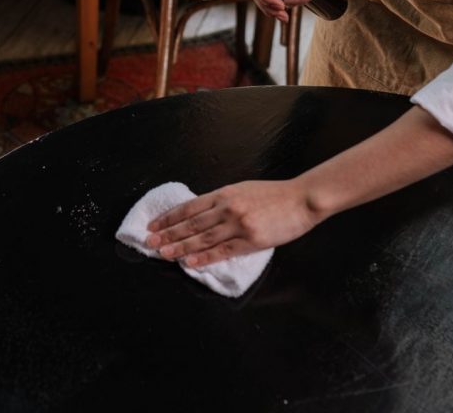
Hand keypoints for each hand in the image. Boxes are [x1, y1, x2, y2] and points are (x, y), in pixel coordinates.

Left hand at [145, 180, 324, 267]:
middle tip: (150, 242)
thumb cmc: (274, 195)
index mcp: (224, 193)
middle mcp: (227, 207)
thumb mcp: (243, 190)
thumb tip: (200, 214)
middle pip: (190, 223)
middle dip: (168, 234)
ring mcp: (239, 224)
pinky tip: (190, 263)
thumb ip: (222, 201)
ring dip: (180, 247)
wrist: (302, 199)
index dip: (169, 217)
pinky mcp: (251, 240)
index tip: (154, 225)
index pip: (189, 207)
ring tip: (163, 254)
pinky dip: (204, 257)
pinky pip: (222, 251)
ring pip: (202, 238)